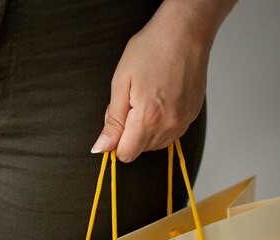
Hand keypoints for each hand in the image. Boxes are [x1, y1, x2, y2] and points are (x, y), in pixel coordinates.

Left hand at [91, 1, 229, 162]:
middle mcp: (169, 124)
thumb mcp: (120, 83)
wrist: (185, 31)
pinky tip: (158, 103)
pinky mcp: (192, 115)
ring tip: (145, 101)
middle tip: (130, 104)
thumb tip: (102, 147)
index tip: (115, 124)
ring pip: (156, 144)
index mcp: (147, 118)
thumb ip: (112, 121)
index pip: (126, 154)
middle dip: (129, 134)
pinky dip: (160, 125)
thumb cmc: (151, 49)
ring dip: (145, 131)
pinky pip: (172, 134)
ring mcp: (183, 121)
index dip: (115, 143)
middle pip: (140, 150)